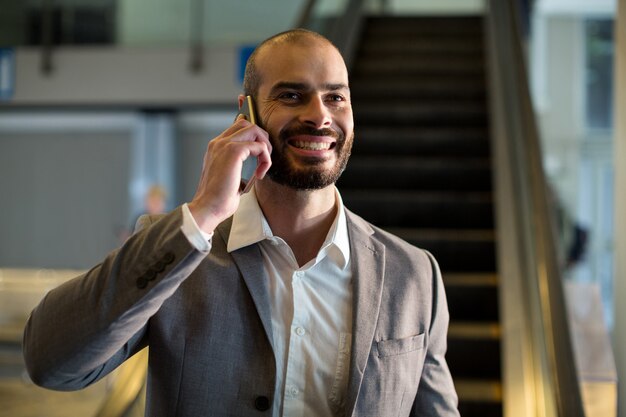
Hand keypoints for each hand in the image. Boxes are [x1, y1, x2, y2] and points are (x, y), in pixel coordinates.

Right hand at [188, 117, 271, 232]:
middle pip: (247, 123)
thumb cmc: (218, 199)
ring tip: (264, 165)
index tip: (258, 157)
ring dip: (265, 146)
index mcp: (216, 147)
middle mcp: (219, 143)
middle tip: (264, 158)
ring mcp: (225, 145)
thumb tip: (254, 167)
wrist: (208, 208)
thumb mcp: (229, 176)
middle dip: (261, 138)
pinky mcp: (233, 152)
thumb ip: (237, 166)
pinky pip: (259, 146)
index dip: (253, 138)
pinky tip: (259, 175)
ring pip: (254, 129)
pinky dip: (265, 159)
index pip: (238, 128)